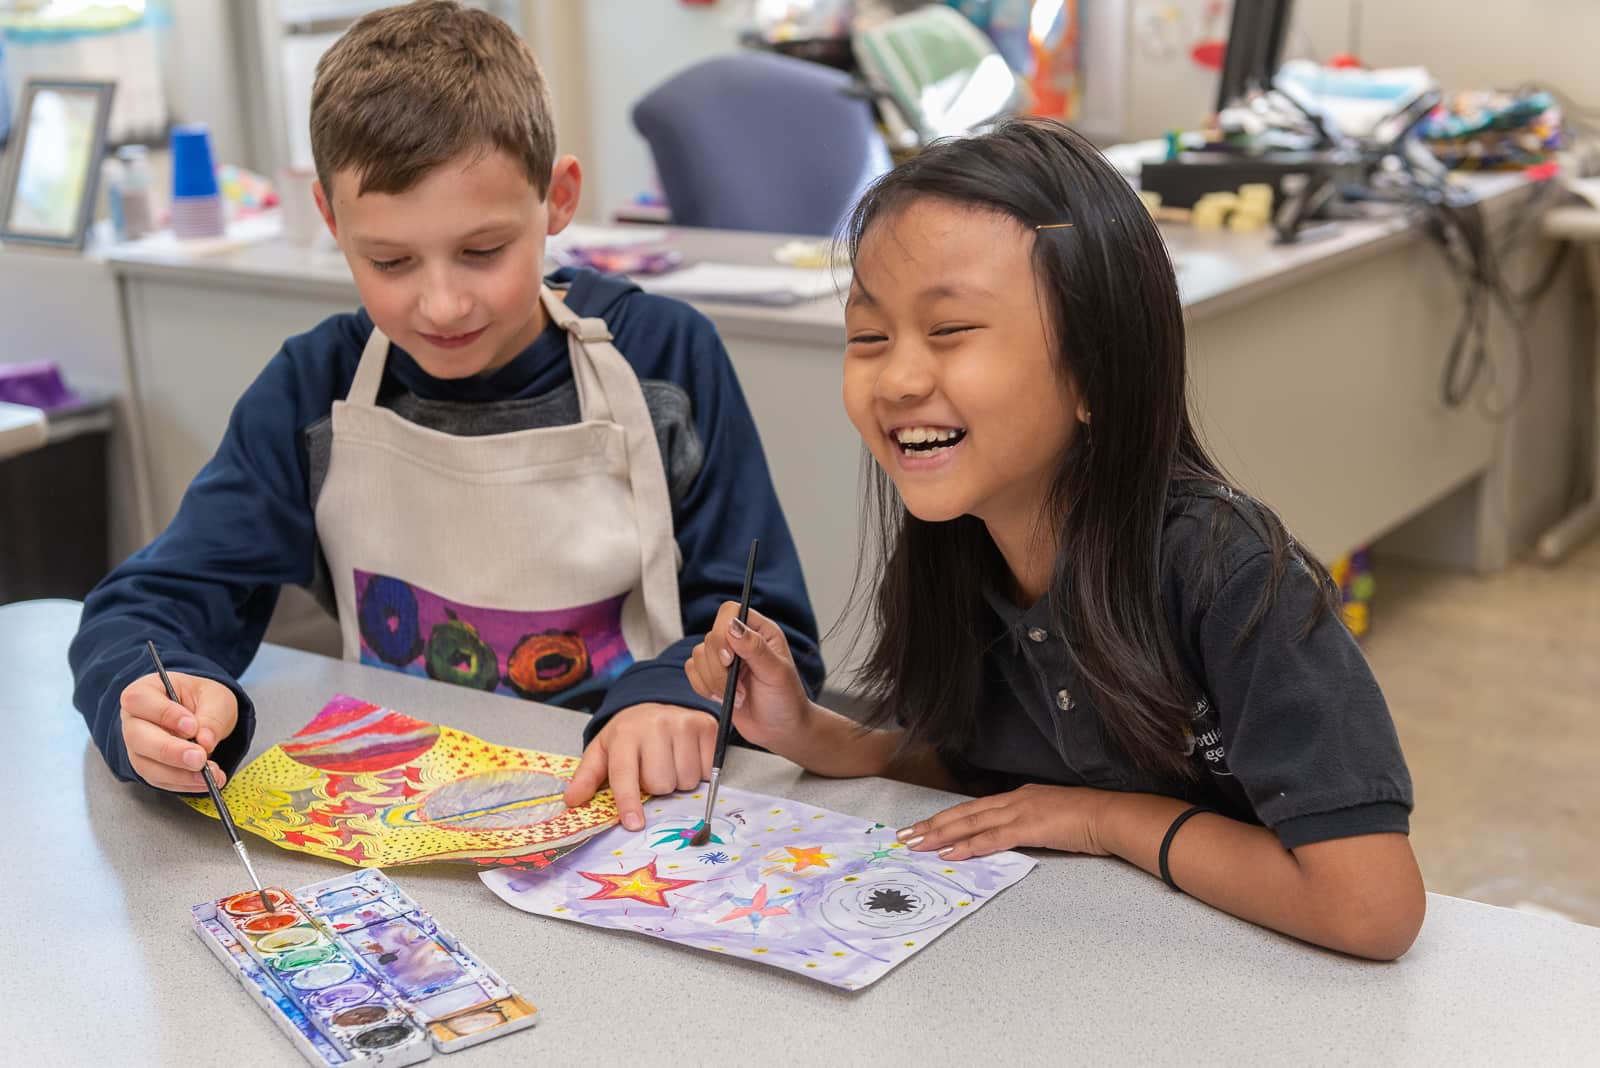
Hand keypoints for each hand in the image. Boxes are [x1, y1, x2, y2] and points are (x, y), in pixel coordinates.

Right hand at [119, 671, 238, 791]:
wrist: (203, 714)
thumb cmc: (202, 699)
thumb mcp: (215, 697)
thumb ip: (212, 716)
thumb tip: (205, 741)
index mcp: (145, 691)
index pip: (140, 700)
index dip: (164, 714)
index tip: (192, 727)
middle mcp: (134, 720)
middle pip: (137, 737)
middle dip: (170, 751)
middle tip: (200, 758)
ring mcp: (137, 746)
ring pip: (145, 764)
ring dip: (179, 774)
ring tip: (209, 775)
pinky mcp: (148, 767)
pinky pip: (159, 780)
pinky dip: (183, 784)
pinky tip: (205, 781)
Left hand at [563, 703, 715, 831]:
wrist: (656, 705)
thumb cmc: (628, 735)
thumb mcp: (602, 751)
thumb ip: (587, 777)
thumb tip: (572, 801)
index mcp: (625, 733)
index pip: (626, 774)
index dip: (629, 801)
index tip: (633, 824)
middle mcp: (655, 725)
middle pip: (661, 783)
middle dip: (657, 787)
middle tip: (653, 770)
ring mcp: (683, 724)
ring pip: (686, 780)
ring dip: (679, 781)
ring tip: (670, 763)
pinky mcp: (706, 726)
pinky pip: (707, 770)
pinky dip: (699, 772)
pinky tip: (688, 757)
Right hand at [684, 603, 813, 756]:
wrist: (780, 730)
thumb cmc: (786, 701)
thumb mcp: (776, 673)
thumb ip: (755, 648)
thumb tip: (733, 626)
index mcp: (760, 631)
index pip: (730, 612)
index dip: (723, 632)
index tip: (730, 658)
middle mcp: (740, 640)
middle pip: (710, 637)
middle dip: (719, 668)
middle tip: (740, 687)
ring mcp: (724, 658)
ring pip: (698, 655)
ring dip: (714, 681)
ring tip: (738, 697)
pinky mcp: (712, 676)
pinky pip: (692, 671)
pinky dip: (703, 687)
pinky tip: (723, 698)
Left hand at [895, 784, 1113, 860]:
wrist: (1111, 816)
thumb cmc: (1089, 819)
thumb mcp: (1053, 817)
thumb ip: (1030, 824)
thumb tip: (1013, 836)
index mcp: (1019, 797)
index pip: (975, 809)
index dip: (947, 818)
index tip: (925, 826)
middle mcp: (1014, 800)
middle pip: (964, 813)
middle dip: (933, 825)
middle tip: (906, 836)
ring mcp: (1020, 811)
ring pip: (971, 824)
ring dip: (941, 835)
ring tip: (917, 844)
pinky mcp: (1029, 827)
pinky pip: (991, 838)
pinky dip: (968, 846)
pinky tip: (949, 854)